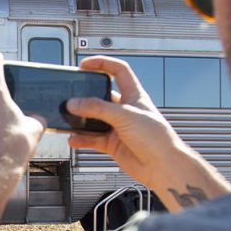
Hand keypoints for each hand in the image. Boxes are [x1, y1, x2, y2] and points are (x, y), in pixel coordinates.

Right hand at [67, 56, 187, 189]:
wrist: (162, 166)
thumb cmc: (157, 138)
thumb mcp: (125, 115)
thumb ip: (97, 108)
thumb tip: (75, 103)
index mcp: (134, 95)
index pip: (119, 71)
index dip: (103, 64)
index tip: (85, 65)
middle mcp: (125, 110)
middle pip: (100, 96)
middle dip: (85, 96)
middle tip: (71, 95)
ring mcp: (117, 127)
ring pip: (93, 119)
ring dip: (80, 120)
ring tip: (68, 119)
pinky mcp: (112, 143)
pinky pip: (91, 138)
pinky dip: (81, 138)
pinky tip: (74, 138)